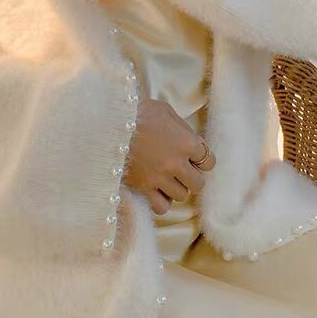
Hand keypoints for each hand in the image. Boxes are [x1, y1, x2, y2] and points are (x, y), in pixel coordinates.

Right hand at [124, 98, 216, 214]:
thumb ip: (182, 128)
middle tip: (181, 169)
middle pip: (198, 183)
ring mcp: (160, 178)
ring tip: (166, 178)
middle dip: (191, 176)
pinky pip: (162, 207)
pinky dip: (162, 201)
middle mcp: (176, 163)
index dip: (202, 159)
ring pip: (182, 196)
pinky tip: (156, 190)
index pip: (209, 161)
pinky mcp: (143, 188)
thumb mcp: (165, 110)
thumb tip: (193, 141)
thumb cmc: (137, 112)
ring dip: (177, 188)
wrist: (107, 123)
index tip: (193, 157)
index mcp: (186, 143)